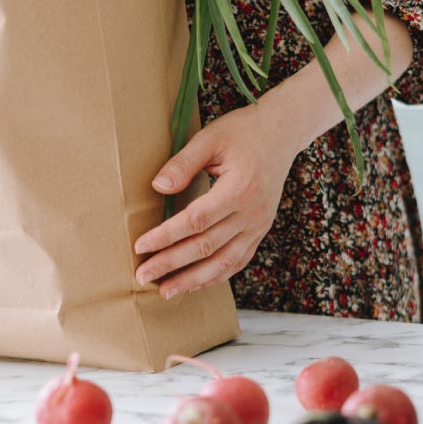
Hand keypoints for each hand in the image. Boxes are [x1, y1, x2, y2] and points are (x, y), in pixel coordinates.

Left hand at [132, 100, 301, 298]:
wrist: (282, 133)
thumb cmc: (243, 132)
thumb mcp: (210, 138)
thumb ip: (183, 163)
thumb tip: (157, 188)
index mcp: (240, 189)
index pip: (196, 220)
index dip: (166, 236)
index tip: (141, 246)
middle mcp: (252, 213)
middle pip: (207, 247)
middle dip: (171, 264)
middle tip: (142, 275)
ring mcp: (259, 225)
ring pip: (224, 263)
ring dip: (193, 280)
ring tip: (165, 291)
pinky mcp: (260, 231)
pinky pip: (237, 261)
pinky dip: (215, 277)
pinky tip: (193, 284)